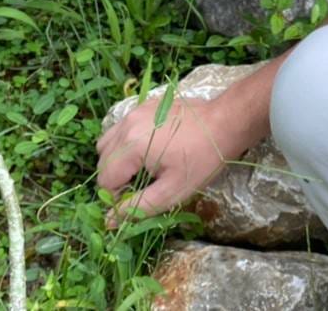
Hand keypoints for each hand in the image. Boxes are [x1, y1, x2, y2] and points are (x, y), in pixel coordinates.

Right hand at [95, 92, 259, 225]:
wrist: (224, 122)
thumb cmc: (202, 159)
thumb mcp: (172, 191)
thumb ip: (138, 207)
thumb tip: (110, 222)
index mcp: (131, 145)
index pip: (104, 180)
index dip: (117, 196)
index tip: (140, 197)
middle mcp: (126, 124)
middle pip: (103, 161)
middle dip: (117, 178)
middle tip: (144, 185)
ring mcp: (134, 111)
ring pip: (108, 142)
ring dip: (118, 160)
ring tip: (144, 168)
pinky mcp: (144, 105)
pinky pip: (122, 128)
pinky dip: (127, 143)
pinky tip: (150, 149)